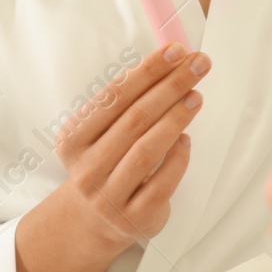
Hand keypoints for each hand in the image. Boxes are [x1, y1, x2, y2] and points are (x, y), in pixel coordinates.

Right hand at [15, 45, 210, 271]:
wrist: (92, 221)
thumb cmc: (105, 161)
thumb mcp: (100, 133)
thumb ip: (125, 102)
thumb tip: (171, 62)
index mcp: (73, 140)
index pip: (114, 96)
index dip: (147, 71)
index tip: (176, 50)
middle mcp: (87, 169)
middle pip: (134, 119)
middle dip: (170, 86)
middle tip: (198, 65)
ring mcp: (109, 197)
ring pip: (146, 150)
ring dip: (176, 118)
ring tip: (196, 96)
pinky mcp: (135, 219)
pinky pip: (163, 183)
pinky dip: (178, 157)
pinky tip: (187, 139)